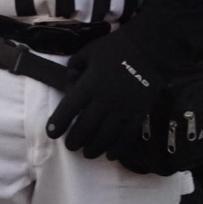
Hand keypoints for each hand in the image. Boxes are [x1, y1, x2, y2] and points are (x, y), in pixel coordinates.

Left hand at [45, 29, 163, 161]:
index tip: (52, 133)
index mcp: (89, 86)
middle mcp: (104, 102)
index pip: (67, 111)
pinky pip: (125, 138)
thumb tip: (69, 85)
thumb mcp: (88, 52)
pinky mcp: (137, 116)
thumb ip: (74, 69)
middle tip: (70, 145)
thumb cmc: (116, 49)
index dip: (57, 125)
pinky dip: (116, 149)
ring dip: (93, 149)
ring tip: (87, 152)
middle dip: (74, 141)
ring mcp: (122, 111)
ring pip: (104, 138)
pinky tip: (110, 154)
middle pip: (84, 129)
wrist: (150, 50)